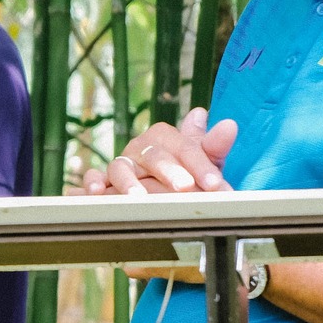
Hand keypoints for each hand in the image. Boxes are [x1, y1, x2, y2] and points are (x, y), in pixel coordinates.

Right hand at [82, 109, 237, 195]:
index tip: (216, 183)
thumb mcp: (200, 163)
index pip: (182, 146)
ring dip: (128, 181)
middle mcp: (140, 149)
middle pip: (153, 154)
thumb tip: (230, 124)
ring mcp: (120, 164)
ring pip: (120, 167)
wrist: (154, 191)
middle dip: (169, 171)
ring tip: (138, 197)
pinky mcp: (102, 182)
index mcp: (164, 139)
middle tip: (185, 188)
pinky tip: (97, 193)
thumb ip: (212, 147)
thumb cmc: (181, 174)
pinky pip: (93, 178)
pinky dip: (92, 183)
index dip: (200, 163)